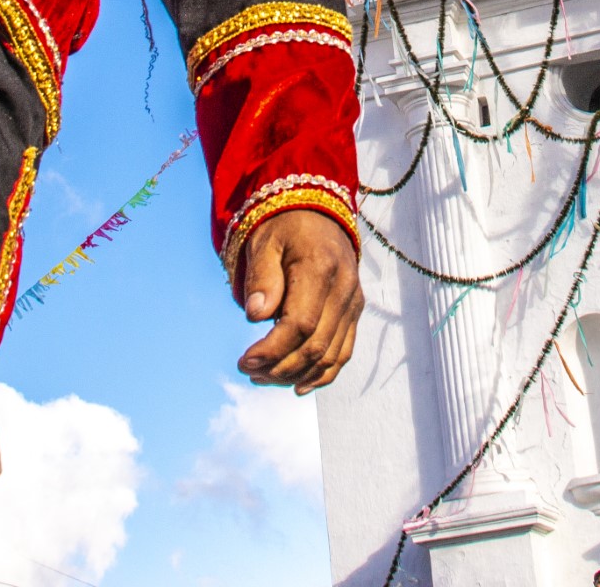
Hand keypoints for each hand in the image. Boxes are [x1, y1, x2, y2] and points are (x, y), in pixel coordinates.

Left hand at [234, 208, 362, 393]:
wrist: (318, 212)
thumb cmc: (284, 229)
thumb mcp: (265, 244)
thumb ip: (261, 278)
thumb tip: (256, 317)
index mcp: (321, 268)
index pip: (300, 324)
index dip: (272, 350)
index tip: (244, 362)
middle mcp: (344, 289)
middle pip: (316, 346)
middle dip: (280, 368)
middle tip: (248, 372)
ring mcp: (353, 302)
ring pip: (330, 355)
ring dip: (296, 375)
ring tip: (263, 378)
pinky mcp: (354, 311)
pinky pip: (344, 352)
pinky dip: (323, 374)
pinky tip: (297, 386)